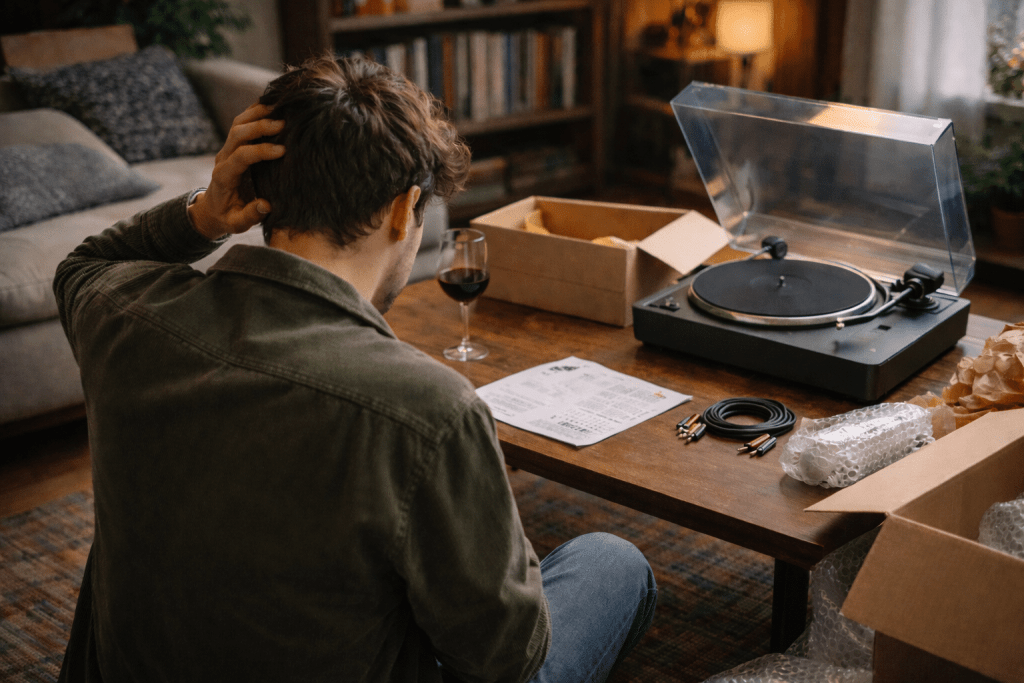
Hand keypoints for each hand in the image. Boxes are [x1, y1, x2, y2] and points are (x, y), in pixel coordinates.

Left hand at [188, 103, 285, 240]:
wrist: (212, 209)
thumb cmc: (227, 216)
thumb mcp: (236, 224)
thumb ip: (250, 215)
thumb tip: (266, 205)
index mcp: (224, 176)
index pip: (241, 156)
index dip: (261, 151)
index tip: (283, 151)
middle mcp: (223, 158)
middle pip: (237, 133)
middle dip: (259, 126)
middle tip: (283, 124)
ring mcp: (227, 149)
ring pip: (238, 123)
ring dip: (257, 113)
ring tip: (280, 107)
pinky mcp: (233, 145)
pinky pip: (242, 122)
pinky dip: (255, 111)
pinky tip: (273, 105)